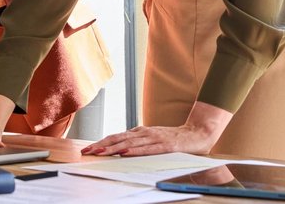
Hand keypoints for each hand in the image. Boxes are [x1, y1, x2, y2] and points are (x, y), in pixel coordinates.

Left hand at [81, 101, 231, 156]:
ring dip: (113, 148)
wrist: (197, 133)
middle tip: (87, 151)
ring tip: (100, 152)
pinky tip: (124, 153)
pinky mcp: (165, 146)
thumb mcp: (152, 138)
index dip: (101, 142)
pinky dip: (134, 151)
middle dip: (101, 145)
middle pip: (118, 138)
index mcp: (140, 131)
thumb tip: (121, 147)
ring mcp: (154, 138)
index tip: (88, 149)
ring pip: (129, 143)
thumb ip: (138, 141)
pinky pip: (147, 149)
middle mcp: (144, 132)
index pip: (116, 136)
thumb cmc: (173, 138)